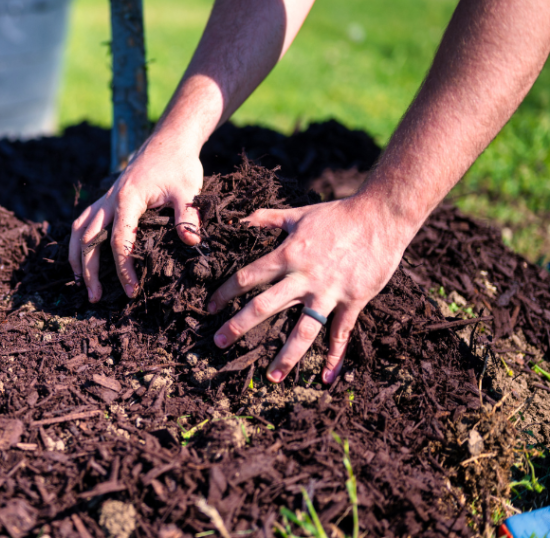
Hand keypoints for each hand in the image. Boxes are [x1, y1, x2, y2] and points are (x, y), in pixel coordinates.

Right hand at [69, 132, 203, 302]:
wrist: (169, 141)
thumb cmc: (179, 165)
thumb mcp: (188, 190)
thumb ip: (188, 216)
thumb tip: (191, 242)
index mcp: (127, 199)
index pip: (119, 241)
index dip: (123, 268)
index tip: (131, 290)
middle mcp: (110, 199)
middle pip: (88, 239)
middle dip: (89, 270)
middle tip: (95, 298)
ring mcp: (105, 198)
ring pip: (79, 230)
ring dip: (76, 257)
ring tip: (80, 283)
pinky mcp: (107, 199)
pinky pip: (83, 221)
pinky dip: (78, 241)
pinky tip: (81, 257)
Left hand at [207, 195, 414, 383]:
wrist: (381, 216)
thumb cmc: (337, 214)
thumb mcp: (298, 213)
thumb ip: (267, 218)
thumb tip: (241, 219)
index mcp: (287, 255)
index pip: (247, 277)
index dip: (225, 293)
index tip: (210, 307)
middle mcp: (304, 278)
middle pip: (264, 307)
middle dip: (239, 326)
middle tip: (219, 343)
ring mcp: (329, 292)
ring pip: (303, 330)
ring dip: (286, 356)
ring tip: (272, 377)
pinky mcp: (353, 301)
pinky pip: (341, 333)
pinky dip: (335, 356)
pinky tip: (326, 377)